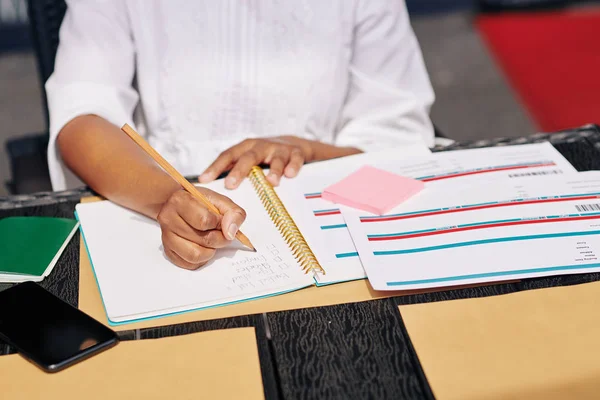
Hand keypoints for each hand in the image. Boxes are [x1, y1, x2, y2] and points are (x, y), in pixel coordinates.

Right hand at [157, 188, 246, 269]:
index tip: (221, 221)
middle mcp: (169, 219)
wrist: (180, 206)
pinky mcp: (168, 251)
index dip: (220, 224)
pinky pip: (190, 264)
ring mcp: (166, 237)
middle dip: (220, 239)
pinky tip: (202, 247)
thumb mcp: (221, 201)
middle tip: (221, 233)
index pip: (205, 221)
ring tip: (211, 241)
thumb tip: (230, 232)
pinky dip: (201, 259)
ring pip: (195, 255)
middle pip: (204, 239)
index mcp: (180, 201)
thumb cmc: (200, 203)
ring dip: (210, 251)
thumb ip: (234, 213)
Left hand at [199, 137, 314, 188]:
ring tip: (271, 182)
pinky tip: (290, 175)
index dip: (215, 167)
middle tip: (230, 185)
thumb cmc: (266, 157)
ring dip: (273, 170)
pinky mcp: (296, 153)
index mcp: (246, 148)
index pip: (228, 156)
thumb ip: (234, 171)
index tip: (204, 180)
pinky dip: (293, 166)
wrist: (295, 145)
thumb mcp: (249, 160)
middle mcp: (261, 146)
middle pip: (248, 158)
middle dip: (239, 171)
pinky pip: (295, 159)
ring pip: (275, 159)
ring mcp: (279, 149)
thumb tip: (211, 189)